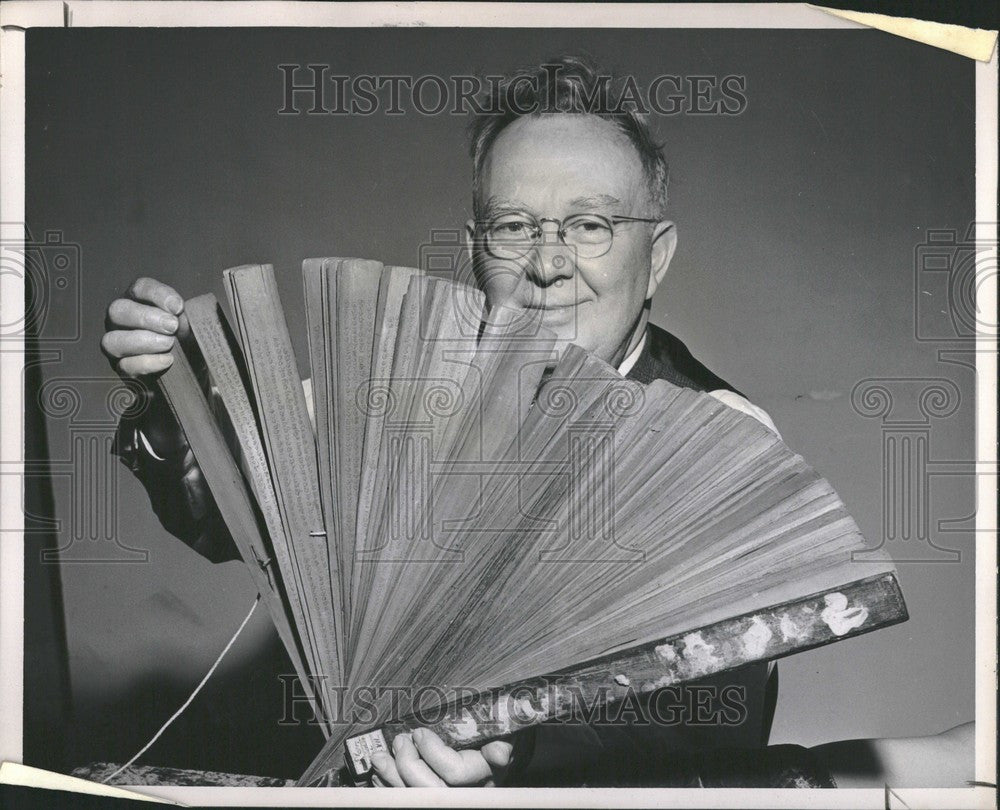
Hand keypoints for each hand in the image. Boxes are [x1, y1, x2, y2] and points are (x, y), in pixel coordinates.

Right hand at [102, 277, 185, 377]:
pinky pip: (124, 366)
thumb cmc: (187, 335)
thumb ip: (184, 313)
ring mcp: (116, 344)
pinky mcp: (122, 368)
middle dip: (145, 317)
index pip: (140, 288)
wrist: (192, 365)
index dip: (157, 295)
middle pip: (117, 310)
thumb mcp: (189, 321)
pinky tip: (167, 360)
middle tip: (172, 326)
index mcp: (138, 301)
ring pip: (112, 340)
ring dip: (142, 341)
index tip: (178, 307)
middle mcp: (120, 320)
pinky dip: (147, 363)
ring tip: (169, 343)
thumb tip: (178, 313)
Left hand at [371, 728, 512, 786]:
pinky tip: (380, 773)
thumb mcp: (504, 735)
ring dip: (392, 777)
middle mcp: (466, 792)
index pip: (454, 772)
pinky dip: (390, 786)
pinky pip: (408, 798)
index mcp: (483, 775)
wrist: (496, 751)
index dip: (432, 753)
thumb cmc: (497, 737)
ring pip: (416, 797)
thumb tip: (499, 754)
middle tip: (400, 741)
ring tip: (380, 757)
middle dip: (408, 765)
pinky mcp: (431, 796)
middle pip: (431, 790)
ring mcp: (448, 797)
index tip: (419, 732)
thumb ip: (501, 742)